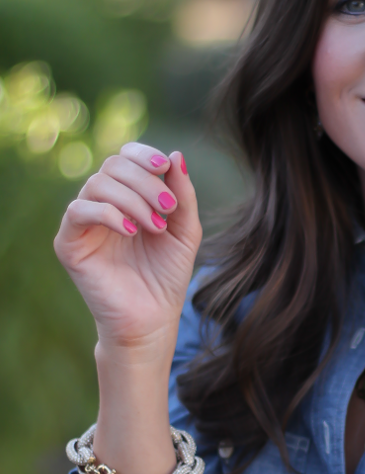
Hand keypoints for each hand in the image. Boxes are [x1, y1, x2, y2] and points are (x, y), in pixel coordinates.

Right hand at [54, 143, 201, 354]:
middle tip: (168, 208)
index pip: (124, 158)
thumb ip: (183, 195)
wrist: (153, 319)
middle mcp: (101, 205)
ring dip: (132, 199)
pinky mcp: (69, 243)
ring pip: (97, 184)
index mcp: (126, 197)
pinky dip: (108, 213)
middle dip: (145, 182)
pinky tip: (132, 231)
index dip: (142, 155)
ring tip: (156, 227)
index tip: (164, 166)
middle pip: (112, 166)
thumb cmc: (167, 276)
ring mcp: (83, 223)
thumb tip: (175, 154)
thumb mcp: (185, 231)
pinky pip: (79, 211)